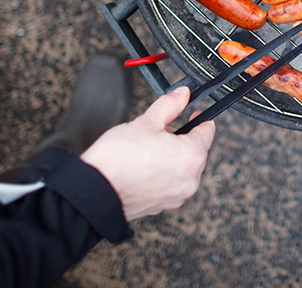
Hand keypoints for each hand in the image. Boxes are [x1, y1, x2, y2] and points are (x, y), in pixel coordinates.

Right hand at [80, 87, 214, 220]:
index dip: (198, 118)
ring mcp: (176, 196)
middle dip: (179, 139)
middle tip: (157, 132)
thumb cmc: (118, 159)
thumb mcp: (146, 122)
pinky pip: (168, 184)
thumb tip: (181, 95)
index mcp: (191, 156)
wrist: (94, 191)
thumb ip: (169, 105)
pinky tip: (141, 168)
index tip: (192, 113)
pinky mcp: (161, 206)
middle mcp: (190, 180)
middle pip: (194, 151)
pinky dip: (160, 175)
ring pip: (181, 169)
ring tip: (145, 151)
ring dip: (170, 158)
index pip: (208, 131)